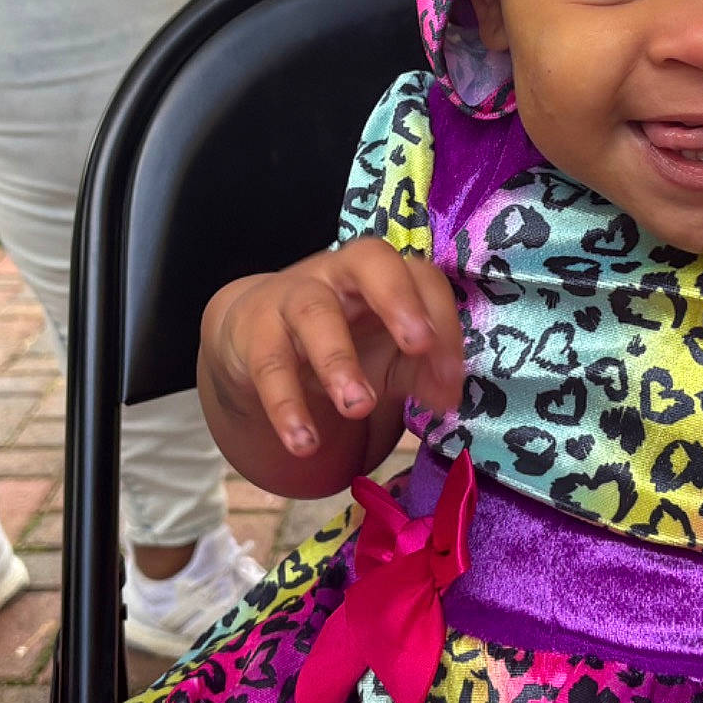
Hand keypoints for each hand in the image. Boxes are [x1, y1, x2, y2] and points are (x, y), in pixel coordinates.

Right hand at [201, 237, 463, 461]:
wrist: (252, 339)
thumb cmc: (340, 340)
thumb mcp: (387, 352)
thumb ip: (421, 371)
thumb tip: (446, 400)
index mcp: (382, 274)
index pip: (422, 278)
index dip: (443, 325)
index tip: (450, 385)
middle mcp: (339, 272)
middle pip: (369, 259)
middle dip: (398, 300)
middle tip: (418, 346)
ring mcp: (291, 297)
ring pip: (315, 313)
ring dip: (338, 361)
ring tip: (358, 408)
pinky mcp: (253, 333)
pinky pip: (269, 365)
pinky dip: (287, 406)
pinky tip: (304, 443)